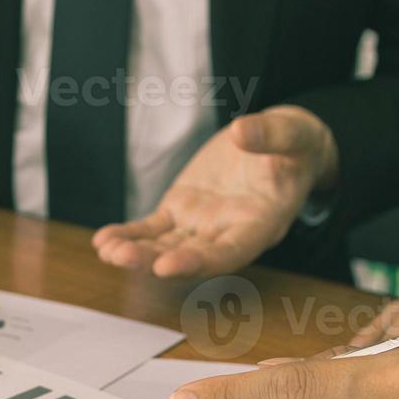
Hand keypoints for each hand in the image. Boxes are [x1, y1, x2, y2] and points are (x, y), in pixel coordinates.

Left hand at [92, 105, 337, 277]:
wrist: (281, 148)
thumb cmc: (295, 147)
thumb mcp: (294, 135)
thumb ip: (272, 135)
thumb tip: (242, 132)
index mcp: (261, 225)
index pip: (228, 252)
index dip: (198, 262)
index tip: (167, 266)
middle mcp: (228, 233)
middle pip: (189, 256)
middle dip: (154, 260)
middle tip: (122, 258)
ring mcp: (201, 225)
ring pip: (165, 246)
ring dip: (135, 251)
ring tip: (107, 250)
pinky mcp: (181, 211)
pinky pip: (152, 229)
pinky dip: (129, 235)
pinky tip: (103, 241)